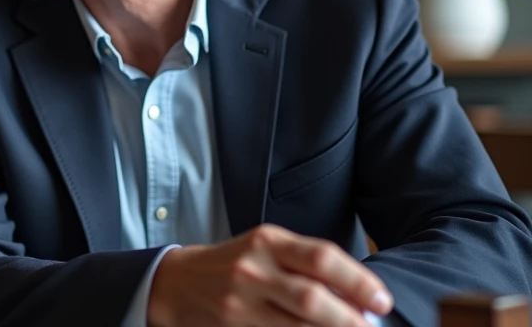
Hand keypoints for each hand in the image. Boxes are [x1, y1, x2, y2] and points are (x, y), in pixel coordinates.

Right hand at [146, 224, 393, 326]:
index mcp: (267, 241)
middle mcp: (253, 269)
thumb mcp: (266, 249)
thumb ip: (305, 264)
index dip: (358, 280)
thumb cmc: (235, 263)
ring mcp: (241, 302)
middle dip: (350, 318)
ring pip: (298, 325)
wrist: (178, 281)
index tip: (382, 300)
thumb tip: (357, 293)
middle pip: (311, 298)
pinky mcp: (233, 326)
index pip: (321, 257)